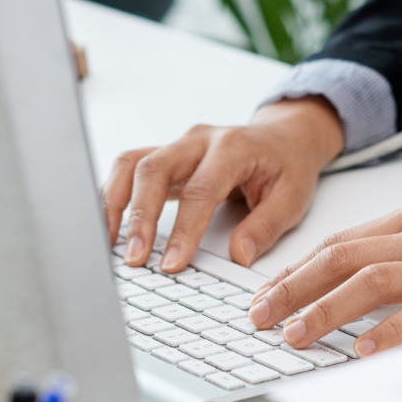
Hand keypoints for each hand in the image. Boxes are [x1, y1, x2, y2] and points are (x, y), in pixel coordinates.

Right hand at [101, 96, 344, 271]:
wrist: (283, 137)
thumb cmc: (287, 166)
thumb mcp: (293, 197)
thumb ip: (266, 226)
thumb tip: (239, 256)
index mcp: (233, 147)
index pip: (200, 191)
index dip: (183, 229)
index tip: (172, 263)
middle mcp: (198, 140)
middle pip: (154, 169)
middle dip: (139, 216)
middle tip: (133, 257)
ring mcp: (178, 145)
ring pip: (132, 164)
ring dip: (116, 203)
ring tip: (108, 243)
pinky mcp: (167, 156)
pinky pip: (130, 169)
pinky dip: (115, 196)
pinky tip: (110, 226)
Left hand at [248, 201, 401, 355]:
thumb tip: (352, 294)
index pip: (339, 241)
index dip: (296, 269)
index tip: (265, 295)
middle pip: (341, 256)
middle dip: (292, 287)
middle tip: (258, 318)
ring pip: (371, 280)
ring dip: (325, 309)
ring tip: (295, 336)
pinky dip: (391, 331)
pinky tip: (364, 351)